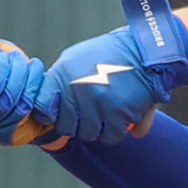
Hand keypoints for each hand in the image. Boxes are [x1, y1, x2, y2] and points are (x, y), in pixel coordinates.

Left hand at [35, 0, 187, 144]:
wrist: (145, 50)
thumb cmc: (110, 53)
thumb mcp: (76, 57)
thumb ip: (59, 81)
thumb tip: (45, 108)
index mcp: (62, 75)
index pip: (42, 109)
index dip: (51, 114)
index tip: (60, 113)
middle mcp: (77, 91)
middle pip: (65, 126)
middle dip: (75, 124)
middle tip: (87, 115)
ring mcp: (97, 105)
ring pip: (87, 134)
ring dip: (96, 129)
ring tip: (105, 115)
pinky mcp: (118, 116)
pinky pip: (110, 137)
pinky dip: (115, 132)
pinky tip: (119, 119)